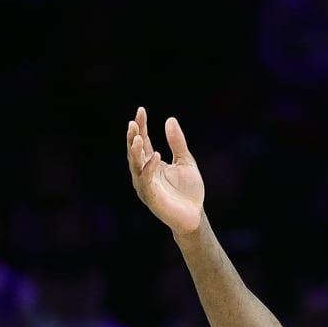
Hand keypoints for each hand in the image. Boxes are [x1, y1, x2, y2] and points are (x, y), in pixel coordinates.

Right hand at [126, 107, 205, 234]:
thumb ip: (177, 143)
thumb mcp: (185, 161)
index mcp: (151, 163)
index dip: (141, 126)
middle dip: (132, 137)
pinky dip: (149, 167)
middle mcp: (144, 172)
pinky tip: (155, 155)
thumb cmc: (189, 191)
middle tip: (133, 122)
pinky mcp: (151, 197)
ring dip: (135, 151)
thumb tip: (170, 119)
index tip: (141, 110)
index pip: (143, 141)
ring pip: (135, 165)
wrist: (195, 216)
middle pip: (134, 152)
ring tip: (137, 136)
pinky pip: (146, 180)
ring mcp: (145, 185)